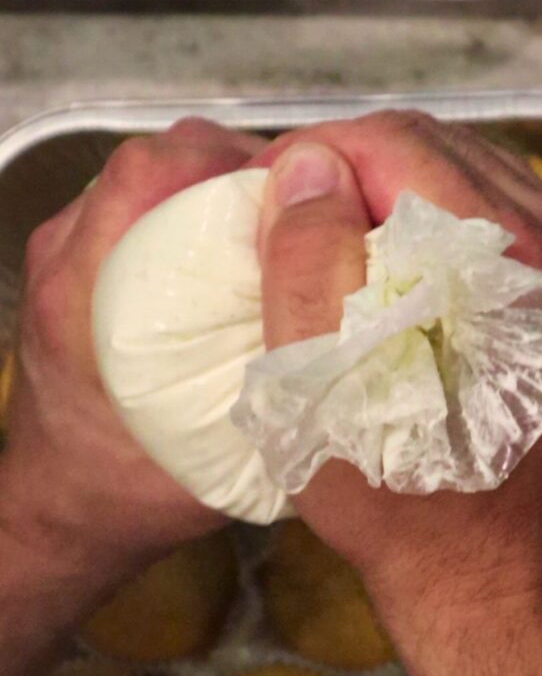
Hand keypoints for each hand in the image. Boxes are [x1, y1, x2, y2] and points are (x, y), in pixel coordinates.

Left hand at [0, 118, 264, 595]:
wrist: (64, 513)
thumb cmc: (132, 492)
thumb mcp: (219, 448)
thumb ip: (271, 382)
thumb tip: (344, 322)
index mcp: (84, 292)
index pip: (151, 173)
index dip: (231, 163)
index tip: (299, 193)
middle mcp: (65, 259)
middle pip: (153, 161)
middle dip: (233, 169)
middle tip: (297, 211)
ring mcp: (62, 259)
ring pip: (145, 180)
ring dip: (212, 190)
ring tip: (270, 229)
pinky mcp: (71, 270)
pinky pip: (135, 210)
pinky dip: (187, 213)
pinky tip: (231, 255)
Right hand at [254, 111, 541, 631]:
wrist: (484, 569)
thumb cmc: (394, 497)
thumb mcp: (319, 390)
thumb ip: (309, 262)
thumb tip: (308, 166)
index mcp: (508, 262)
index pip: (397, 143)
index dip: (314, 153)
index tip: (267, 193)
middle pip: (438, 146)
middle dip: (351, 166)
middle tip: (292, 214)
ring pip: (467, 170)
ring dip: (391, 188)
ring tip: (334, 236)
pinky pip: (493, 212)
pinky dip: (432, 217)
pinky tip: (390, 261)